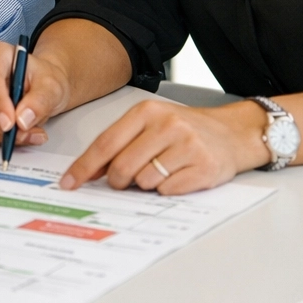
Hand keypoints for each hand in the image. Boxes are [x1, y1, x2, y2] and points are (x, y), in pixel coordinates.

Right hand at [0, 40, 72, 149]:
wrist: (38, 86)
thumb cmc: (42, 81)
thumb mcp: (52, 87)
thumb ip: (40, 101)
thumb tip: (22, 120)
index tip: (10, 125)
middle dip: (3, 127)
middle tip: (30, 135)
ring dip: (0, 136)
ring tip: (26, 135)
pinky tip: (11, 135)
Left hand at [59, 99, 269, 194]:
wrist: (233, 132)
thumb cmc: (186, 129)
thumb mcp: (151, 124)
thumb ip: (121, 143)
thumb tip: (89, 171)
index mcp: (146, 112)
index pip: (105, 143)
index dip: (84, 167)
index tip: (69, 183)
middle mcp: (167, 125)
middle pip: (122, 166)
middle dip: (116, 181)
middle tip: (122, 181)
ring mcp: (188, 146)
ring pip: (144, 181)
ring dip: (145, 184)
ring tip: (161, 170)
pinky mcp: (205, 168)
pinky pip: (169, 191)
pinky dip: (167, 189)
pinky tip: (178, 175)